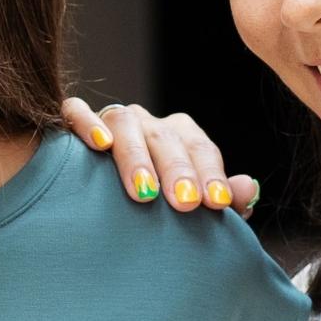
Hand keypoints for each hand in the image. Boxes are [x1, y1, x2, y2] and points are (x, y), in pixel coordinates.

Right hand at [62, 97, 261, 214]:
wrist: (92, 206)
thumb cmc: (151, 209)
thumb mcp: (188, 205)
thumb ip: (221, 198)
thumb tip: (248, 188)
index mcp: (179, 138)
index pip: (201, 149)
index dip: (211, 175)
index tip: (217, 203)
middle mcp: (148, 125)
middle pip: (166, 138)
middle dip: (177, 171)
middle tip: (185, 203)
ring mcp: (112, 121)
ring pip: (126, 124)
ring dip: (136, 157)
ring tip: (144, 192)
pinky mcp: (73, 122)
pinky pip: (76, 112)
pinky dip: (87, 123)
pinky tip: (99, 144)